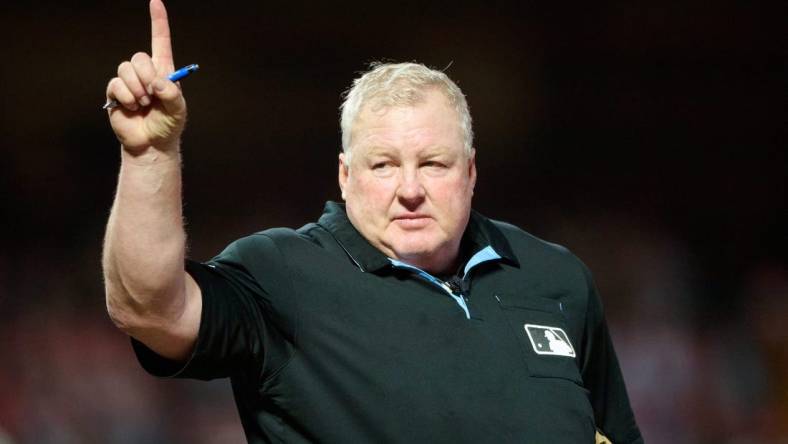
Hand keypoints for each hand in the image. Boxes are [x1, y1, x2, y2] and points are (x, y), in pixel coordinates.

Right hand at [106, 0, 186, 152]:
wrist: (151, 143)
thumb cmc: (168, 125)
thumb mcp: (178, 111)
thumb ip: (173, 95)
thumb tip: (159, 83)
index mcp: (164, 71)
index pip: (160, 41)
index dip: (158, 21)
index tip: (156, 1)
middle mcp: (145, 72)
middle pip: (139, 57)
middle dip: (146, 76)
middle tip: (152, 95)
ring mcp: (129, 81)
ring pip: (126, 68)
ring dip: (137, 88)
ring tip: (143, 104)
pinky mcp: (116, 91)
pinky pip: (117, 84)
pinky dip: (127, 97)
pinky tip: (132, 107)